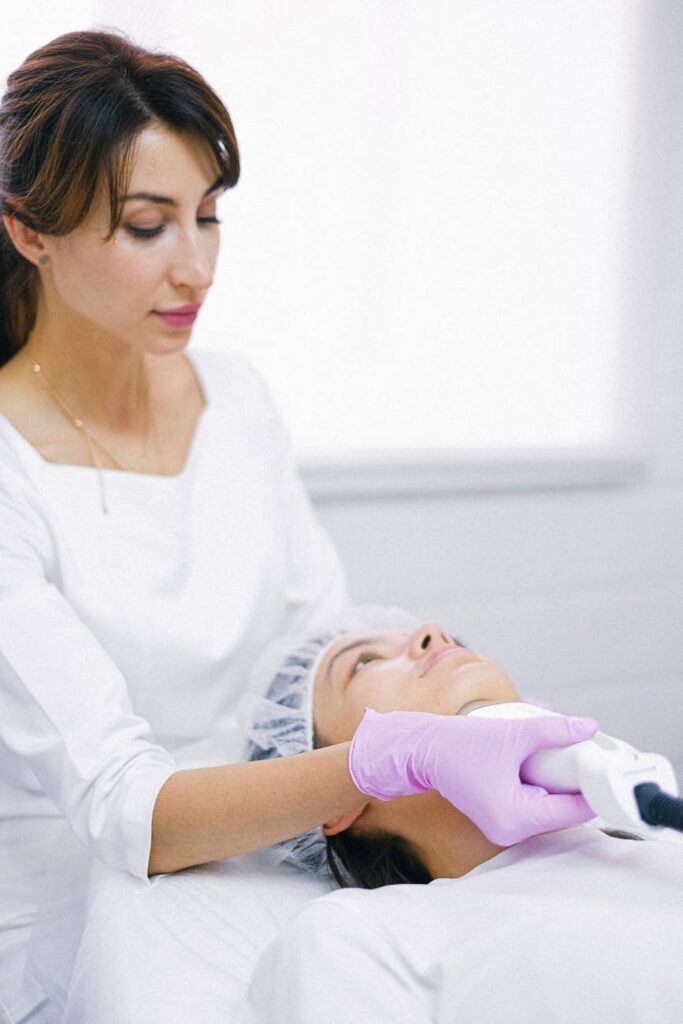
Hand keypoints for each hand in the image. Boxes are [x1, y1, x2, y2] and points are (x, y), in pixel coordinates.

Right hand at [349, 708, 598, 845]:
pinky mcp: (499, 818)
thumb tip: (588, 727)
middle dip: (575, 785)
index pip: (572, 810)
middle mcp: (511, 831)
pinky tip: (545, 766)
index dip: (592, 787)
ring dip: (559, 786)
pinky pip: (533, 806)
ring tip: (565, 758)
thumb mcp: (512, 733)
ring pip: (549, 809)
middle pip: (563, 812)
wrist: (423, 749)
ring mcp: (504, 828)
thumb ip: (554, 730)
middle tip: (586, 756)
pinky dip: (542, 788)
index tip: (604, 767)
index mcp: (515, 817)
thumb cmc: (459, 745)